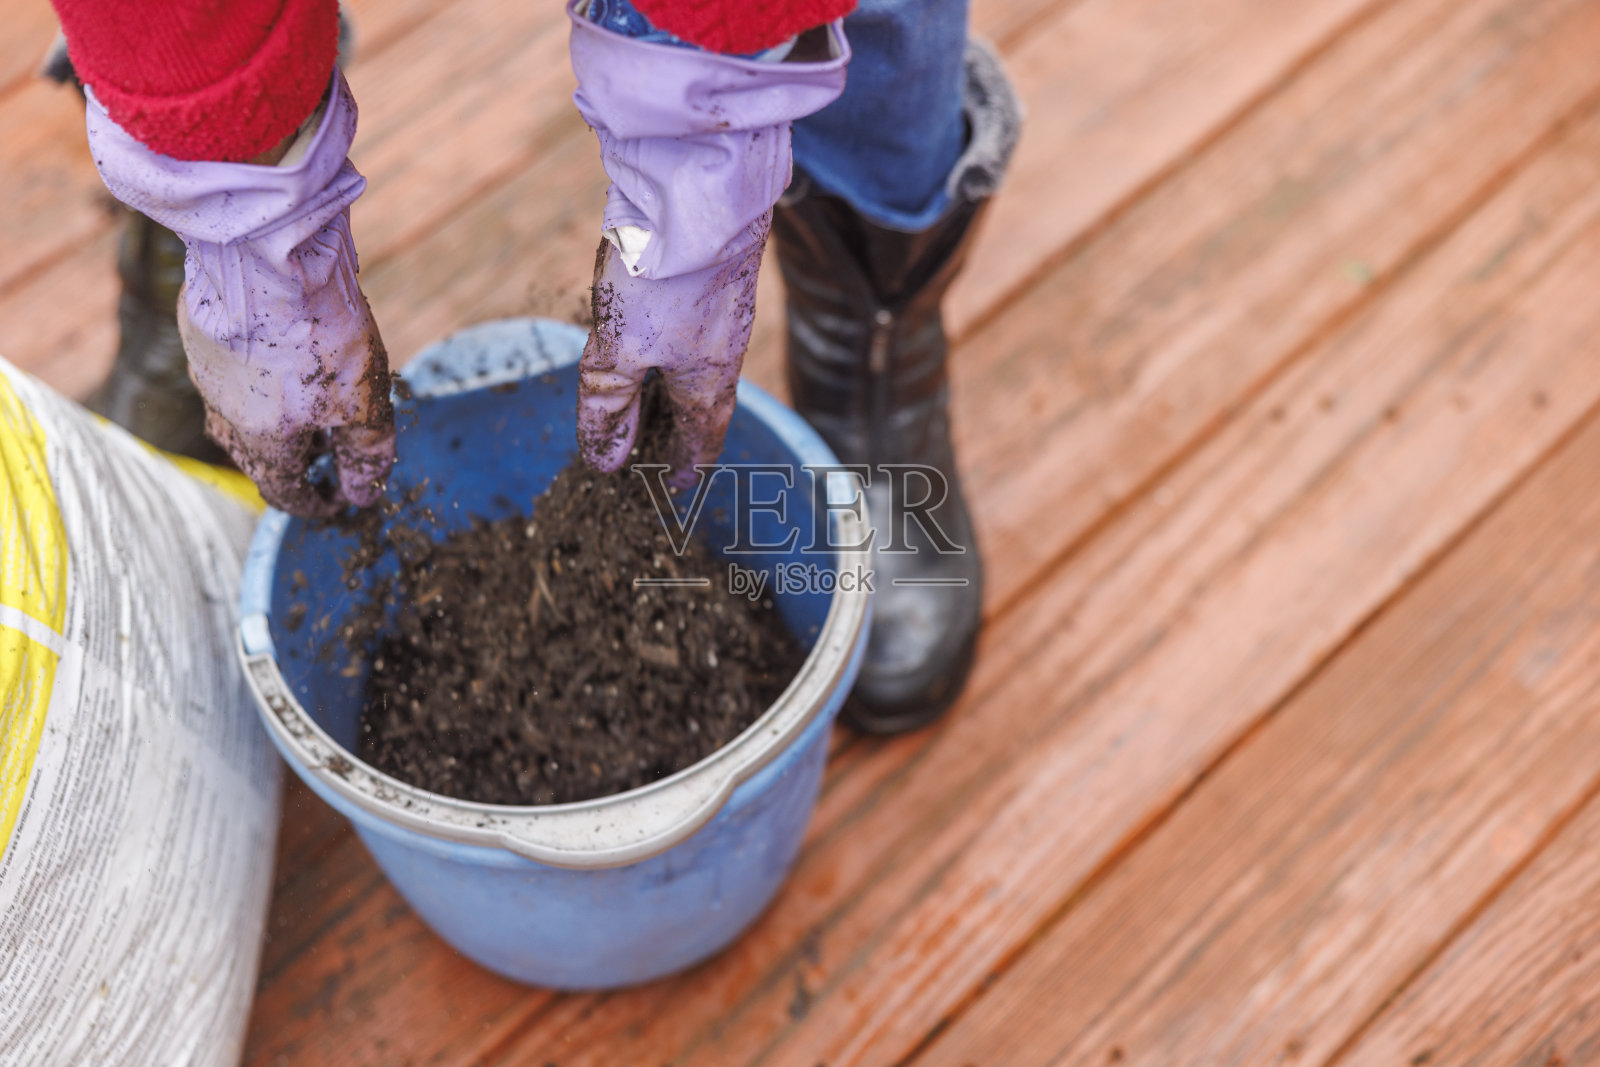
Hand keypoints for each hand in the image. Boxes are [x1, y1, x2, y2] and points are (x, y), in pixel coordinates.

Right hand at [85, 71, 392, 515]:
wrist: (268, 251)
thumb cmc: (319, 332)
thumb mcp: (364, 406)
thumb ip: (366, 457)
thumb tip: (364, 498)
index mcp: (264, 440)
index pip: (284, 492)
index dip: (313, 504)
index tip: (336, 501)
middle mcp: (224, 410)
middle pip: (254, 457)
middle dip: (289, 466)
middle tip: (321, 459)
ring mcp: (207, 366)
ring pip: (233, 412)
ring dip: (265, 422)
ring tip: (298, 412)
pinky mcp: (200, 324)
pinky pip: (227, 364)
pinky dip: (251, 373)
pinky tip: (273, 353)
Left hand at [567, 3, 848, 483]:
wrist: (701, 185)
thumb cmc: (666, 274)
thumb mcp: (620, 349)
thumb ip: (608, 405)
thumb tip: (604, 461)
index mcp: (708, 382)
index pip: (701, 442)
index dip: (685, 467)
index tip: (674, 486)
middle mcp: (723, 351)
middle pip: (700, 405)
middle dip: (677, 430)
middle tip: (653, 448)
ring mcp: (720, 309)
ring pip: (694, 363)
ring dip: (671, 386)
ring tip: (646, 395)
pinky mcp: (710, 273)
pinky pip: (689, 327)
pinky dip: (669, 345)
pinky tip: (651, 329)